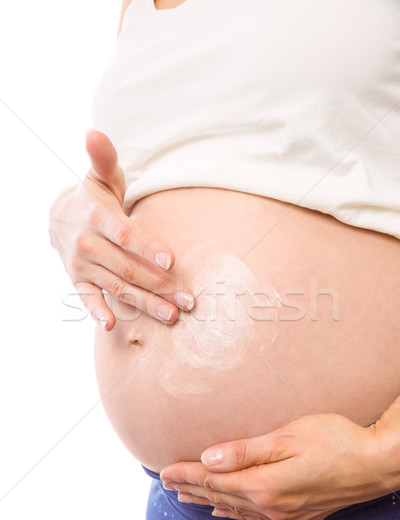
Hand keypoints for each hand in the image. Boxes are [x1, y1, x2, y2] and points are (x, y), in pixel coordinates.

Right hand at [49, 129, 193, 329]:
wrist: (58, 216)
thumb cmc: (92, 196)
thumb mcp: (99, 176)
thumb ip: (103, 158)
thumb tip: (93, 131)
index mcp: (97, 217)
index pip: (126, 235)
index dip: (148, 248)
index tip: (171, 261)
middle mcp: (88, 244)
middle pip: (128, 267)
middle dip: (160, 284)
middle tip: (187, 299)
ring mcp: (81, 265)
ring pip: (117, 287)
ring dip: (144, 303)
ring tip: (171, 315)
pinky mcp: (77, 280)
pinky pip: (87, 299)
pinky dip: (97, 312)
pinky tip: (112, 326)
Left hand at [160, 413, 395, 519]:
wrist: (376, 463)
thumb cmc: (334, 441)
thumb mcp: (287, 438)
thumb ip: (245, 451)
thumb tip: (208, 458)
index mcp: (264, 484)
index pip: (214, 481)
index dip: (187, 474)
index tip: (163, 470)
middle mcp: (271, 503)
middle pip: (220, 496)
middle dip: (190, 488)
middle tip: (164, 482)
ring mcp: (285, 511)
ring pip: (235, 507)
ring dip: (208, 500)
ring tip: (185, 497)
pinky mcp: (298, 511)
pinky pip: (254, 514)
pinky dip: (233, 511)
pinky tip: (225, 510)